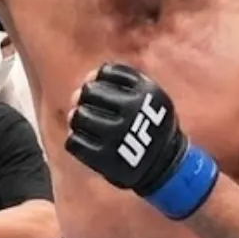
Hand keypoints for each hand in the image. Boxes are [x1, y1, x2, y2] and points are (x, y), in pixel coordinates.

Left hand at [64, 63, 218, 220]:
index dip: (98, 79)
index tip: (102, 91)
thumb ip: (120, 83)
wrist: (164, 165)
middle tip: (90, 109)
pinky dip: (75, 140)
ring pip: (79, 116)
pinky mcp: (106, 158)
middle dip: (85, 98)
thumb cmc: (149, 125)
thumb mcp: (148, 97)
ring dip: (77, 119)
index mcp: (146, 91)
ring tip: (86, 125)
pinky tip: (85, 141)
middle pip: (89, 91)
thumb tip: (87, 79)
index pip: (106, 71)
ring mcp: (118, 135)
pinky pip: (74, 142)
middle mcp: (132, 110)